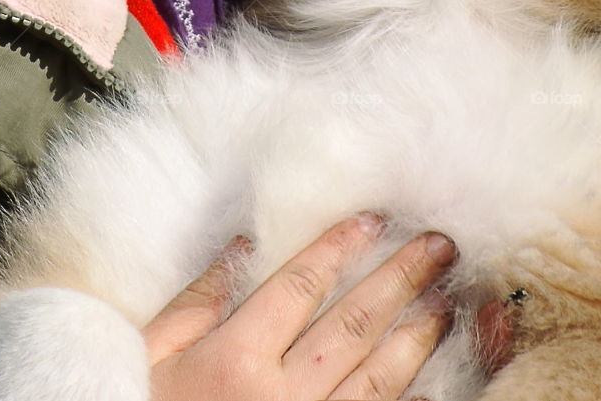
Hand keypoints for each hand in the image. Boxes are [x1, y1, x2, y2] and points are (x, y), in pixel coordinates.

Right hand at [144, 215, 456, 400]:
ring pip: (378, 378)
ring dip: (418, 334)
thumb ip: (200, 300)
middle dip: (402, 279)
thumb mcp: (154, 355)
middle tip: (441, 244)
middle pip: (355, 325)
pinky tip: (433, 375)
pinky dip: (409, 398)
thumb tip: (244, 246)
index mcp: (236, 360)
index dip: (341, 247)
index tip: (374, 218)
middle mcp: (280, 399)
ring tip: (446, 298)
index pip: (302, 286)